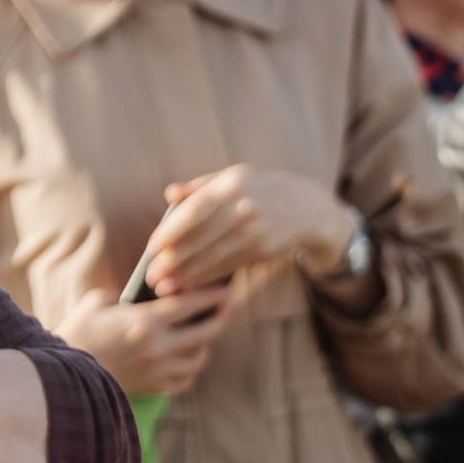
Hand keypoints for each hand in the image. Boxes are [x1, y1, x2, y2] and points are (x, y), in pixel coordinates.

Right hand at [61, 280, 232, 399]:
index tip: (226, 288)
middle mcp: (158, 347)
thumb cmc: (78, 333)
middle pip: (205, 331)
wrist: (62, 374)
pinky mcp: (154, 388)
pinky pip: (185, 378)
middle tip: (224, 308)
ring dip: (203, 344)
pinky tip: (185, 357)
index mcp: (144, 322)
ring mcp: (158, 371)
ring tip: (200, 333)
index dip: (212, 294)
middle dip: (219, 317)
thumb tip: (150, 294)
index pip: (190, 304)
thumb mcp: (97, 302)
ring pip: (199, 357)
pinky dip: (189, 367)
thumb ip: (127, 295)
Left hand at [144, 164, 357, 290]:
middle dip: (174, 260)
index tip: (152, 247)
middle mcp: (245, 208)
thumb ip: (202, 186)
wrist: (311, 209)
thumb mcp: (237, 176)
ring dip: (188, 274)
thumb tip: (170, 194)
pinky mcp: (263, 250)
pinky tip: (191, 284)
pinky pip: (230, 266)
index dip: (172, 231)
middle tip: (153, 275)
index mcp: (233, 184)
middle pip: (202, 238)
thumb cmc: (265, 190)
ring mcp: (256, 231)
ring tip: (166, 285)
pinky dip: (208, 277)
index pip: (195, 210)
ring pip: (214, 257)